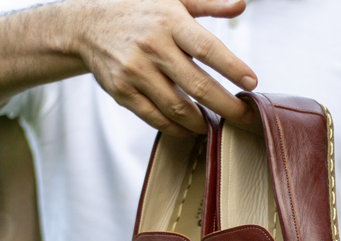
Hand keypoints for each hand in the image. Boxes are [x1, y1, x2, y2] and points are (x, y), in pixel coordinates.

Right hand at [72, 0, 256, 134]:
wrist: (88, 26)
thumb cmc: (138, 12)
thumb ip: (207, 4)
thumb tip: (241, 5)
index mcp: (169, 21)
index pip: (208, 48)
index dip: (232, 68)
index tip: (252, 84)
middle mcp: (153, 46)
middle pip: (198, 86)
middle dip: (226, 106)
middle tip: (244, 118)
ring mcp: (136, 72)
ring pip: (177, 108)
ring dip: (201, 122)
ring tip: (215, 125)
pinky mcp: (123, 92)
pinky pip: (155, 118)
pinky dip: (176, 128)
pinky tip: (190, 128)